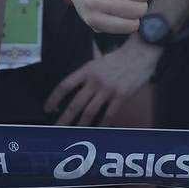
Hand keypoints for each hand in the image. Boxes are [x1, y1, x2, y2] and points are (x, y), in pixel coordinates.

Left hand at [44, 37, 163, 125]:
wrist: (141, 53)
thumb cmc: (120, 56)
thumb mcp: (99, 59)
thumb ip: (88, 69)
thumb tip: (78, 77)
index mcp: (87, 70)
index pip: (65, 85)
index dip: (54, 98)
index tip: (48, 108)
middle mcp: (95, 80)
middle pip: (75, 103)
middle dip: (64, 118)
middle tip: (57, 129)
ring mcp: (108, 89)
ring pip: (89, 112)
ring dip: (81, 125)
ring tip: (75, 133)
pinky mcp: (121, 96)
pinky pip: (109, 115)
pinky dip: (102, 125)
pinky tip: (97, 131)